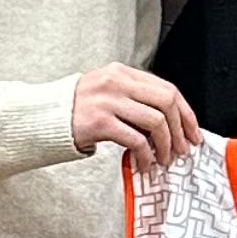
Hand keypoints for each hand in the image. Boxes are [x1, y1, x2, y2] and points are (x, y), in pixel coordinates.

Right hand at [71, 66, 201, 169]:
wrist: (44, 118)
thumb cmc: (78, 110)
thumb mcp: (108, 92)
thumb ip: (135, 99)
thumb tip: (170, 123)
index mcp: (122, 72)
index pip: (166, 88)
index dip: (185, 112)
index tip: (192, 132)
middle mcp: (117, 82)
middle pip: (166, 102)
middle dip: (180, 129)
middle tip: (182, 149)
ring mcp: (108, 101)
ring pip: (155, 121)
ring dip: (165, 145)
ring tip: (163, 159)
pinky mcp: (100, 122)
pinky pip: (136, 140)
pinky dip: (145, 156)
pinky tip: (143, 165)